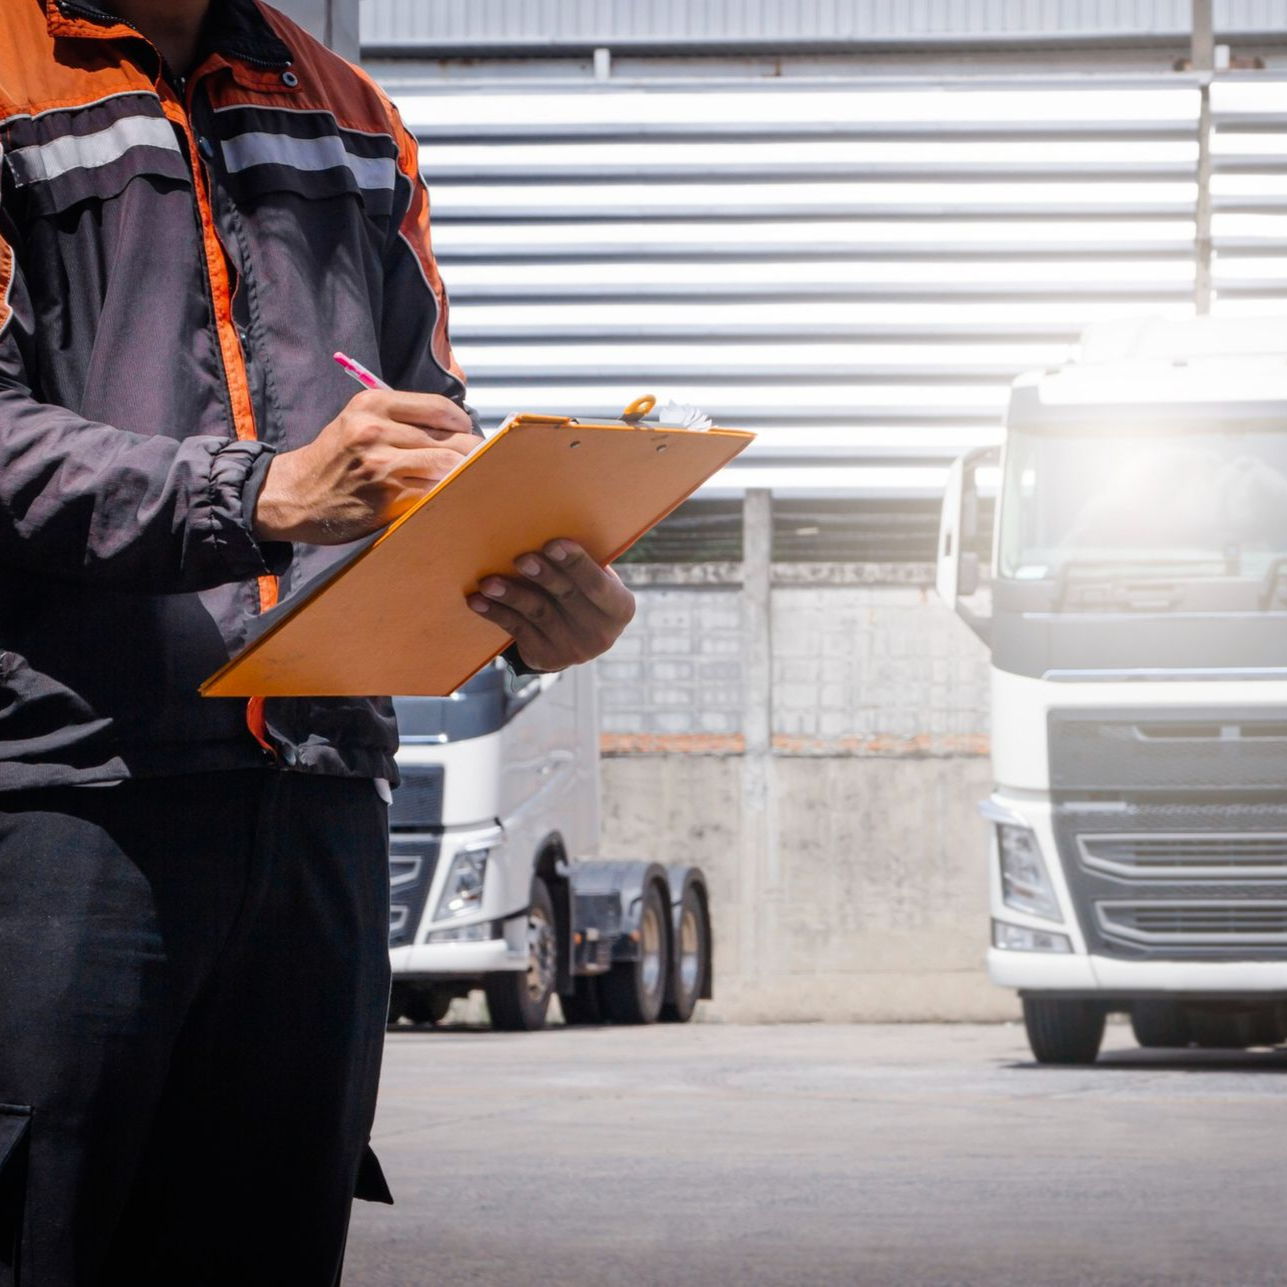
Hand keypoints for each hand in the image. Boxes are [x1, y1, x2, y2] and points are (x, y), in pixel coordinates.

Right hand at [254, 389, 478, 543]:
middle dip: (471, 454)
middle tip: (478, 464)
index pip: (440, 408)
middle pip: (451, 439)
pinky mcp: (385, 497)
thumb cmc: (335, 459)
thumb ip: (402, 419)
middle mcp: (375, 430)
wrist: (294, 494)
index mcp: (373, 405)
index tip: (468, 437)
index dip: (464, 424)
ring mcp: (380, 464)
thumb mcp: (359, 422)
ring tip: (468, 481)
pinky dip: (447, 496)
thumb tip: (459, 428)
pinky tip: (449, 498)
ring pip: (448, 466)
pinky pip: (433, 493)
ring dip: (464, 476)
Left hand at [466, 539, 634, 671]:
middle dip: (543, 576)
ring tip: (489, 582)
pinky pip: (517, 630)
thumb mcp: (597, 579)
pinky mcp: (546, 658)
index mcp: (619, 607)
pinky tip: (478, 600)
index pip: (597, 584)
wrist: (576, 639)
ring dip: (511, 595)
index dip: (575, 563)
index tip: (553, 543)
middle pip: (566, 597)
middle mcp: (601, 633)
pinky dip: (496, 613)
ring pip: (537, 614)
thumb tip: (548, 520)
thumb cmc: (583, 592)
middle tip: (521, 558)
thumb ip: (584, 563)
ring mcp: (573, 650)